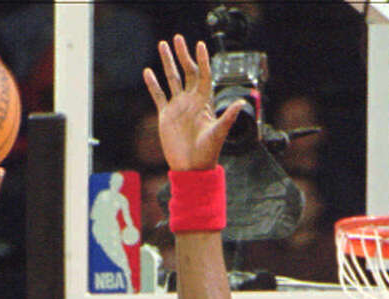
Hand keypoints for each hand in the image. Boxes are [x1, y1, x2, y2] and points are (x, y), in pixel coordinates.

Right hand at [143, 36, 243, 170]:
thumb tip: (241, 102)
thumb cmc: (207, 154)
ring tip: (162, 44)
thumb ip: (228, 117)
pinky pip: (159, 96)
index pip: (203, 76)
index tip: (200, 45)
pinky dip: (153, 84)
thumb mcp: (218, 134)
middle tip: (177, 38)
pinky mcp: (166, 116)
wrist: (191, 169)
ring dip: (167, 62)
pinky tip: (148, 72)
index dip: (202, 60)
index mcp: (204, 102)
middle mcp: (191, 101)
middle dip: (182, 55)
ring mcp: (178, 107)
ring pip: (172, 79)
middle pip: (187, 72)